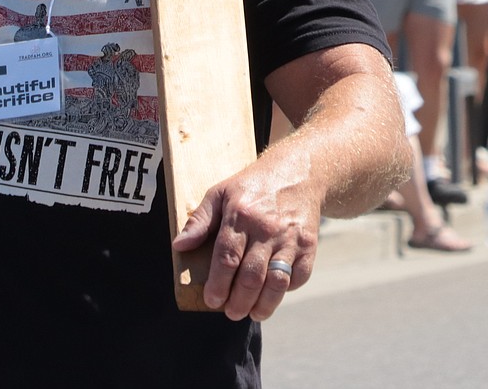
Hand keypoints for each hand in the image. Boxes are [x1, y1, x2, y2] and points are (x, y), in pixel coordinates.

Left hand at [172, 158, 319, 321]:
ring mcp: (290, 238)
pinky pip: (298, 277)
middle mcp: (266, 228)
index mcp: (240, 214)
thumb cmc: (250, 187)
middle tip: (229, 312)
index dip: (218, 283)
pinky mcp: (309, 246)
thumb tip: (179, 246)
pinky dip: (286, 291)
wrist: (296, 174)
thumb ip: (199, 221)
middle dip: (239, 300)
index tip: (211, 300)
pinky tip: (272, 296)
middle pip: (252, 274)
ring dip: (264, 305)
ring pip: (277, 281)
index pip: (227, 256)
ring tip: (251, 314)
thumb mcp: (219, 193)